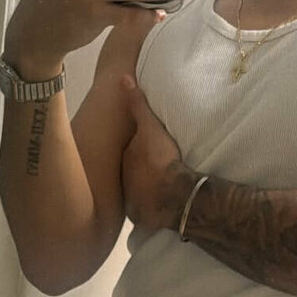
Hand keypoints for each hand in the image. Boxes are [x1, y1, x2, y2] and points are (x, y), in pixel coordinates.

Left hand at [120, 75, 196, 231]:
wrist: (173, 196)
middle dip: (138, 172)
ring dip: (144, 191)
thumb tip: (122, 79)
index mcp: (126, 160)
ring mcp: (132, 201)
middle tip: (153, 170)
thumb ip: (138, 106)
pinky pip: (145, 212)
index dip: (138, 151)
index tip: (148, 151)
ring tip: (157, 189)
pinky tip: (159, 208)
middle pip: (132, 173)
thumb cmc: (161, 160)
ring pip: (136, 193)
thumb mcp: (151, 128)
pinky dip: (150, 209)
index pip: (130, 153)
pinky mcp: (142, 217)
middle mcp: (124, 181)